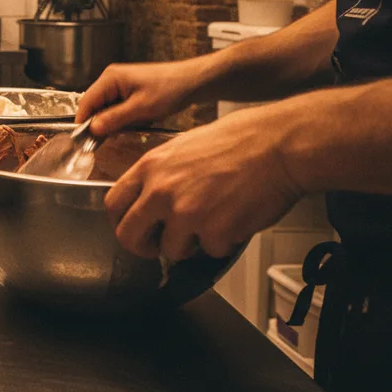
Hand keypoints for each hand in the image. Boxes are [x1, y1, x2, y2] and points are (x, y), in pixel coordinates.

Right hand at [77, 59, 207, 136]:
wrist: (193, 82)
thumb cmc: (170, 90)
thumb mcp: (141, 109)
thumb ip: (114, 119)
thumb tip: (92, 129)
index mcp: (110, 78)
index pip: (86, 102)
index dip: (84, 122)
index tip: (86, 141)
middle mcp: (111, 78)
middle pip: (95, 106)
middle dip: (105, 122)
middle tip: (118, 134)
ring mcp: (120, 84)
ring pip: (107, 109)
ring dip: (118, 121)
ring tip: (137, 123)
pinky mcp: (129, 90)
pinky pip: (119, 108)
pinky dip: (127, 117)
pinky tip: (142, 119)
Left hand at [104, 104, 304, 259]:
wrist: (278, 146)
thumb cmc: (240, 140)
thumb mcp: (183, 146)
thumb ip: (160, 173)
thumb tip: (149, 197)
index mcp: (151, 167)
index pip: (113, 203)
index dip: (121, 221)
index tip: (133, 228)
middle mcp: (161, 191)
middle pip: (128, 235)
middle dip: (143, 247)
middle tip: (158, 246)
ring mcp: (186, 213)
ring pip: (171, 250)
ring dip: (189, 245)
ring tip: (211, 223)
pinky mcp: (214, 232)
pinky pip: (210, 251)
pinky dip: (223, 242)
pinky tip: (235, 218)